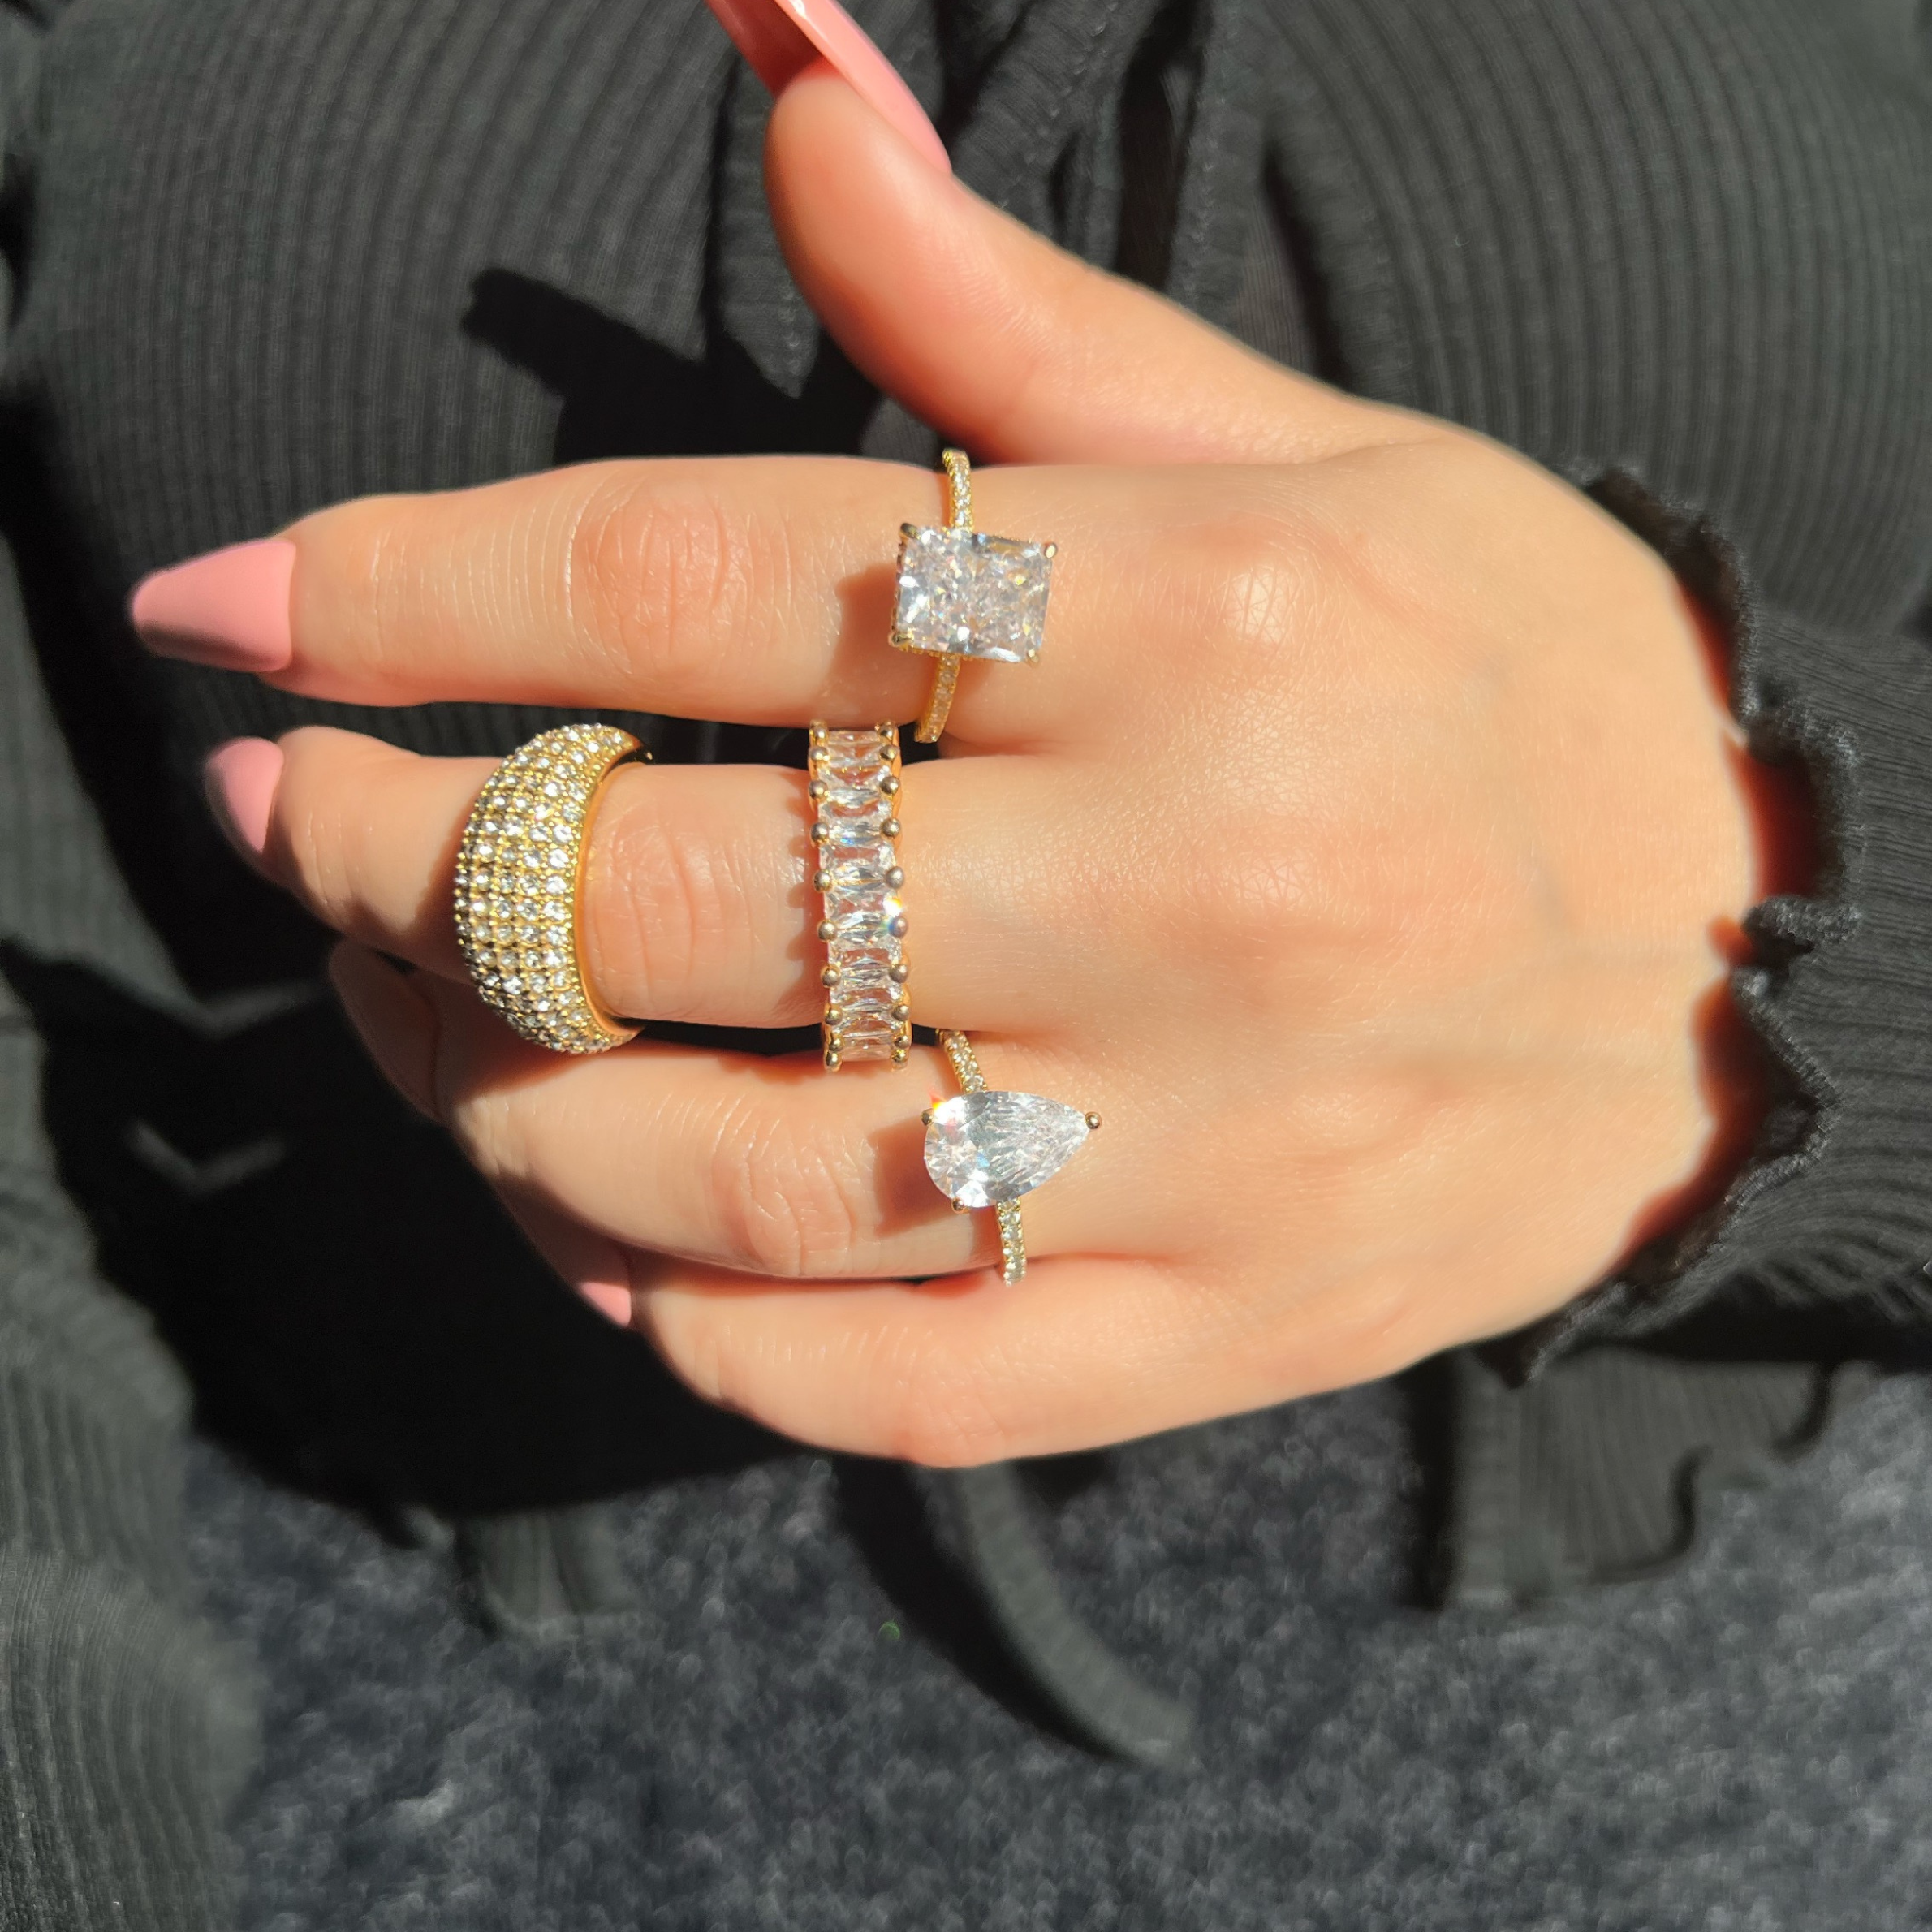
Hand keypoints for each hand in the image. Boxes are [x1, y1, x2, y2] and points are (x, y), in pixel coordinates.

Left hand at [138, 73, 1765, 1462]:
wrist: (1753, 962)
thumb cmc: (1498, 678)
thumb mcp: (1287, 453)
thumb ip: (998, 304)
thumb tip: (778, 56)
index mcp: (1195, 614)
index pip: (700, 578)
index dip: (408, 591)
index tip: (232, 612)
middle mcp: (1195, 885)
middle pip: (656, 898)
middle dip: (396, 862)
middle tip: (302, 828)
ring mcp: (1204, 1145)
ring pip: (721, 1182)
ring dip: (494, 1107)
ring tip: (425, 1025)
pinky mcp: (1216, 1326)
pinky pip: (871, 1378)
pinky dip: (681, 1324)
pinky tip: (615, 1238)